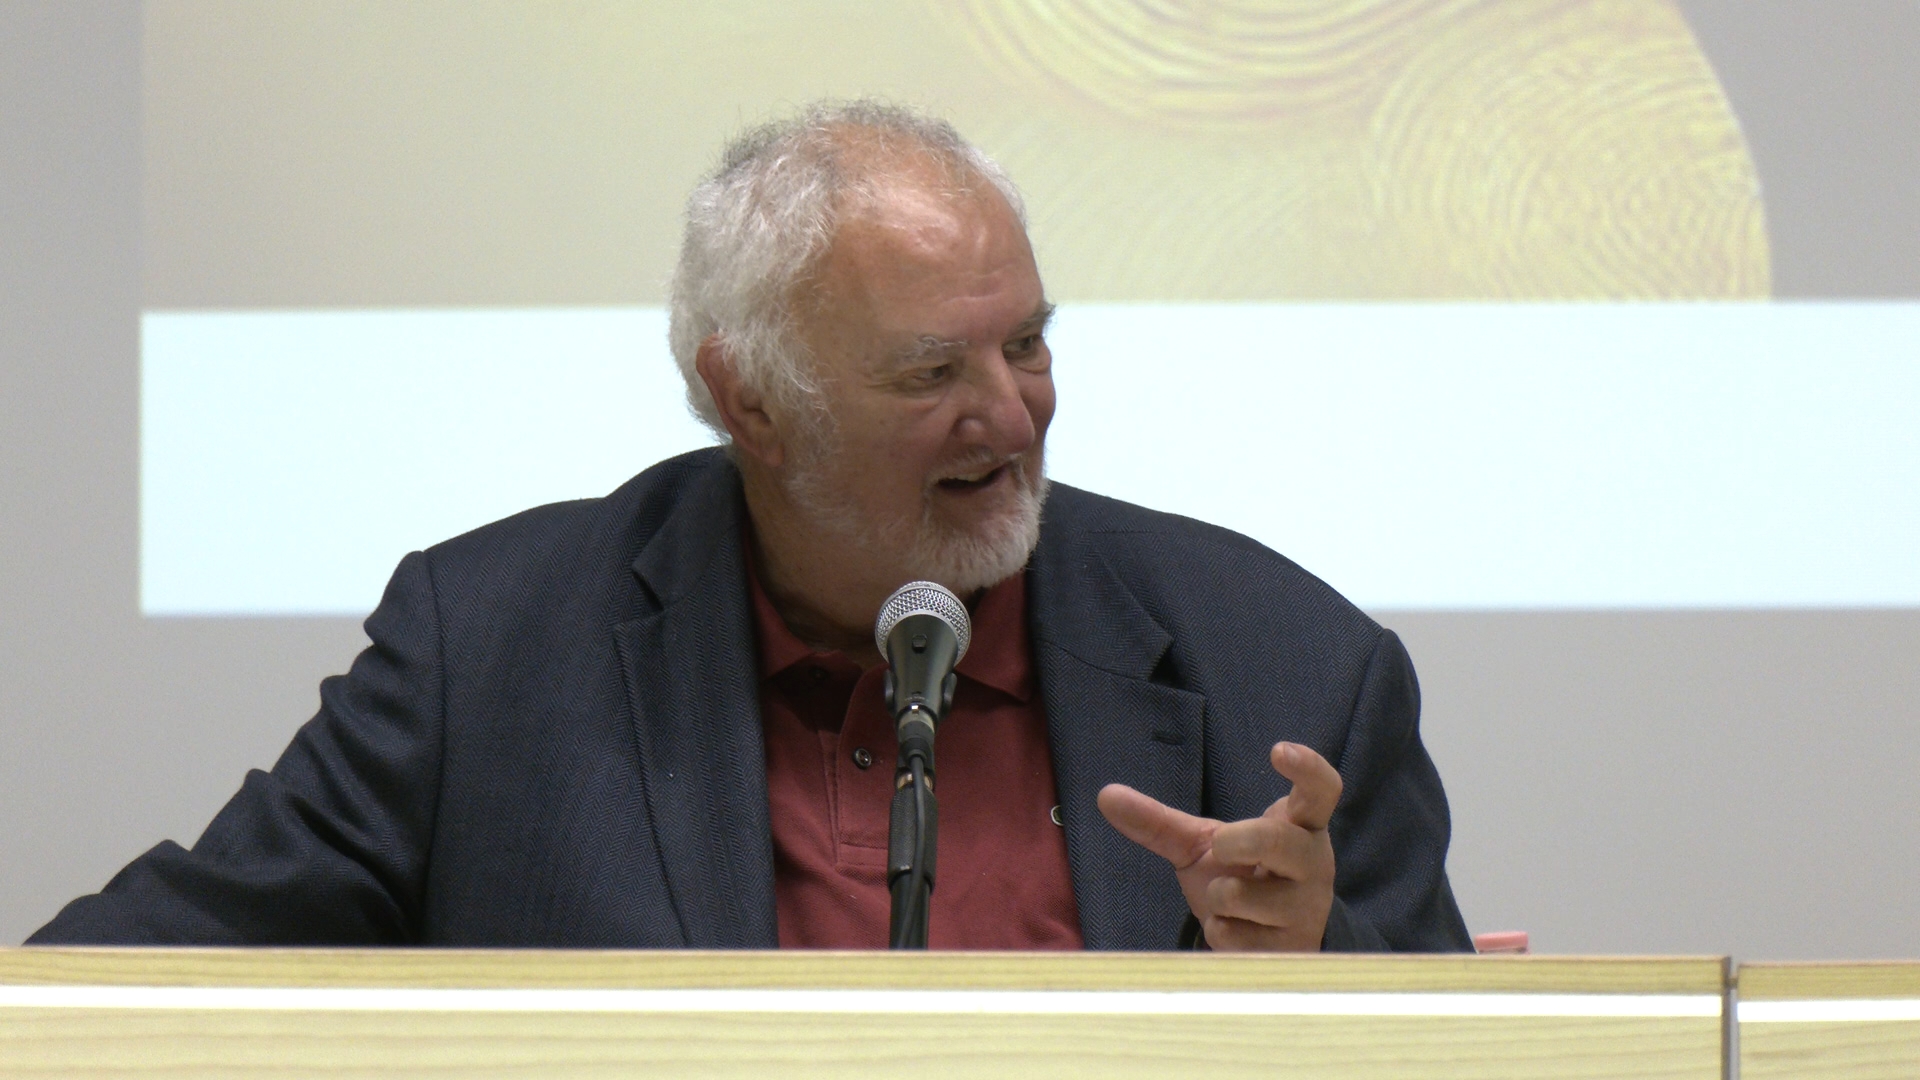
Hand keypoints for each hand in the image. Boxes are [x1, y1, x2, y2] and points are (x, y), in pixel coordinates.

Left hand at [1097, 742, 1340, 950]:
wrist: (1266, 945)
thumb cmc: (1242, 879)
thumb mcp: (1203, 845)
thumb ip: (1161, 823)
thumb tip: (1105, 794)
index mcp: (1299, 827)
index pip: (1321, 791)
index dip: (1307, 768)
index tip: (1278, 750)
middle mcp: (1313, 864)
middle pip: (1281, 842)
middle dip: (1239, 842)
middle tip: (1221, 846)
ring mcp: (1306, 910)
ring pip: (1245, 897)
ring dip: (1220, 898)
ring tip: (1232, 900)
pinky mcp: (1291, 950)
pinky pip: (1234, 937)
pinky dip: (1220, 931)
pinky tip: (1235, 930)